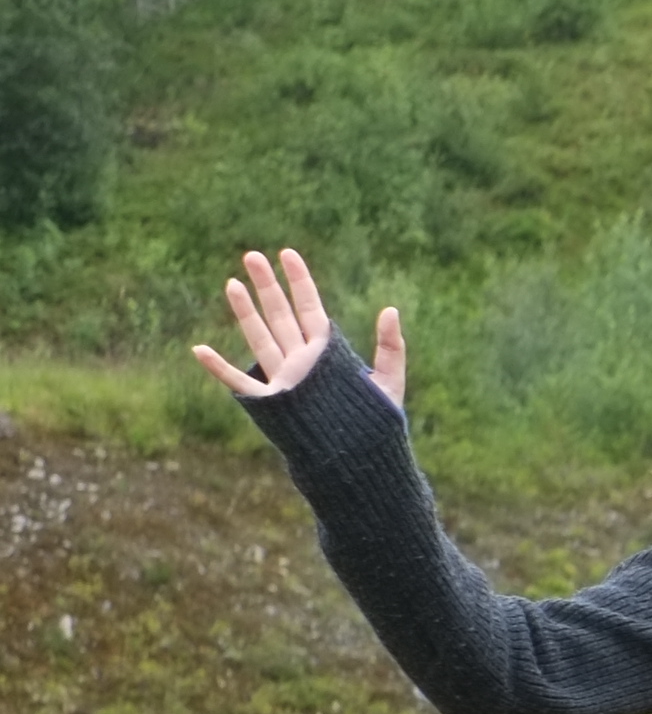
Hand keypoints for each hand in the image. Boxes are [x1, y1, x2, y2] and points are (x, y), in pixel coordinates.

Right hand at [190, 248, 403, 411]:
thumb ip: (391, 347)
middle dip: (267, 286)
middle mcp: (301, 362)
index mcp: (328, 353)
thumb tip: (390, 309)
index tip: (288, 254)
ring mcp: (283, 379)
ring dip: (244, 312)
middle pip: (280, 315)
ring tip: (232, 283)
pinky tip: (198, 349)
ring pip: (259, 338)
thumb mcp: (389, 382)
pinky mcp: (270, 402)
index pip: (310, 308)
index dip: (299, 281)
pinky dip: (217, 368)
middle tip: (251, 256)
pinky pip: (238, 383)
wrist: (359, 459)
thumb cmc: (376, 424)